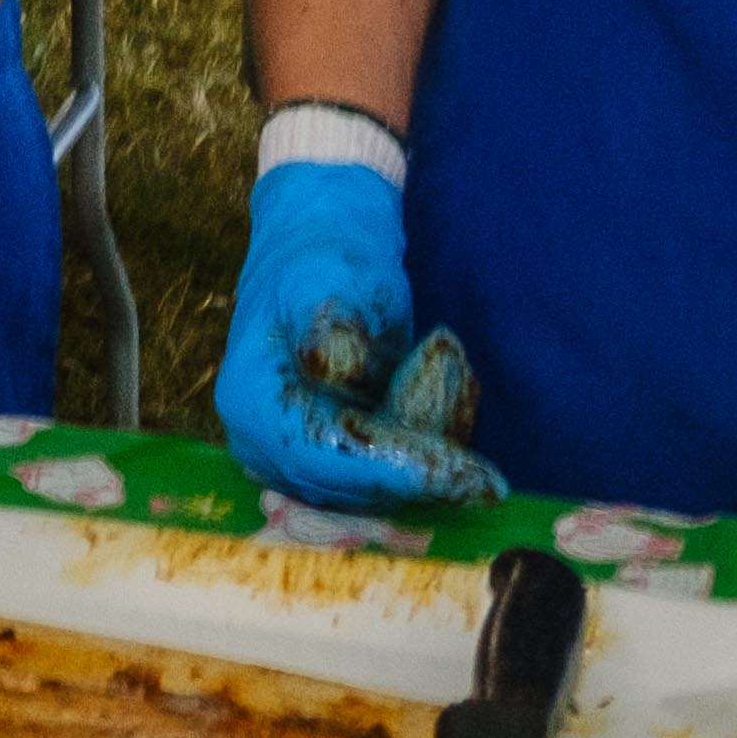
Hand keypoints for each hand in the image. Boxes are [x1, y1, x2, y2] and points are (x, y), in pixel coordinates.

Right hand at [218, 157, 500, 510]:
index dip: (382, 470)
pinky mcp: (331, 458)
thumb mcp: (328, 279)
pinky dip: (422, 452)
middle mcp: (264, 443)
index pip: (318, 457)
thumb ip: (330, 325)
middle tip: (484, 473)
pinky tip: (445, 408)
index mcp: (252, 402)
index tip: (443, 473)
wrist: (323, 248)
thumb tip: (332, 369)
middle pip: (348, 486)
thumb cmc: (326, 259)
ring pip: (373, 489)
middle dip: (418, 471)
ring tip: (461, 408)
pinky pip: (384, 476)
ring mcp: (297, 456)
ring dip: (426, 458)